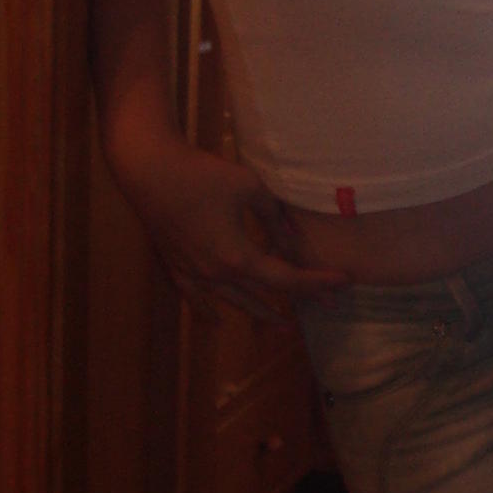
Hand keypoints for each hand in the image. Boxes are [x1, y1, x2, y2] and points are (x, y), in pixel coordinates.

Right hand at [111, 129, 348, 322]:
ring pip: (232, 301)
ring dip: (259, 311)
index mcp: (236, 256)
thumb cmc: (202, 175)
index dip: (316, 281)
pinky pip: (195, 298)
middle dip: (298, 298)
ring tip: (281, 322)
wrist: (149, 170)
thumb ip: (275, 217)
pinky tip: (215, 322)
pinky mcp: (175, 265)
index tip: (342, 282)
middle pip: (264, 294)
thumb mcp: (250, 189)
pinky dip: (208, 310)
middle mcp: (215, 273)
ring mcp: (193, 273)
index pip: (285, 278)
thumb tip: (292, 237)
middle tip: (326, 305)